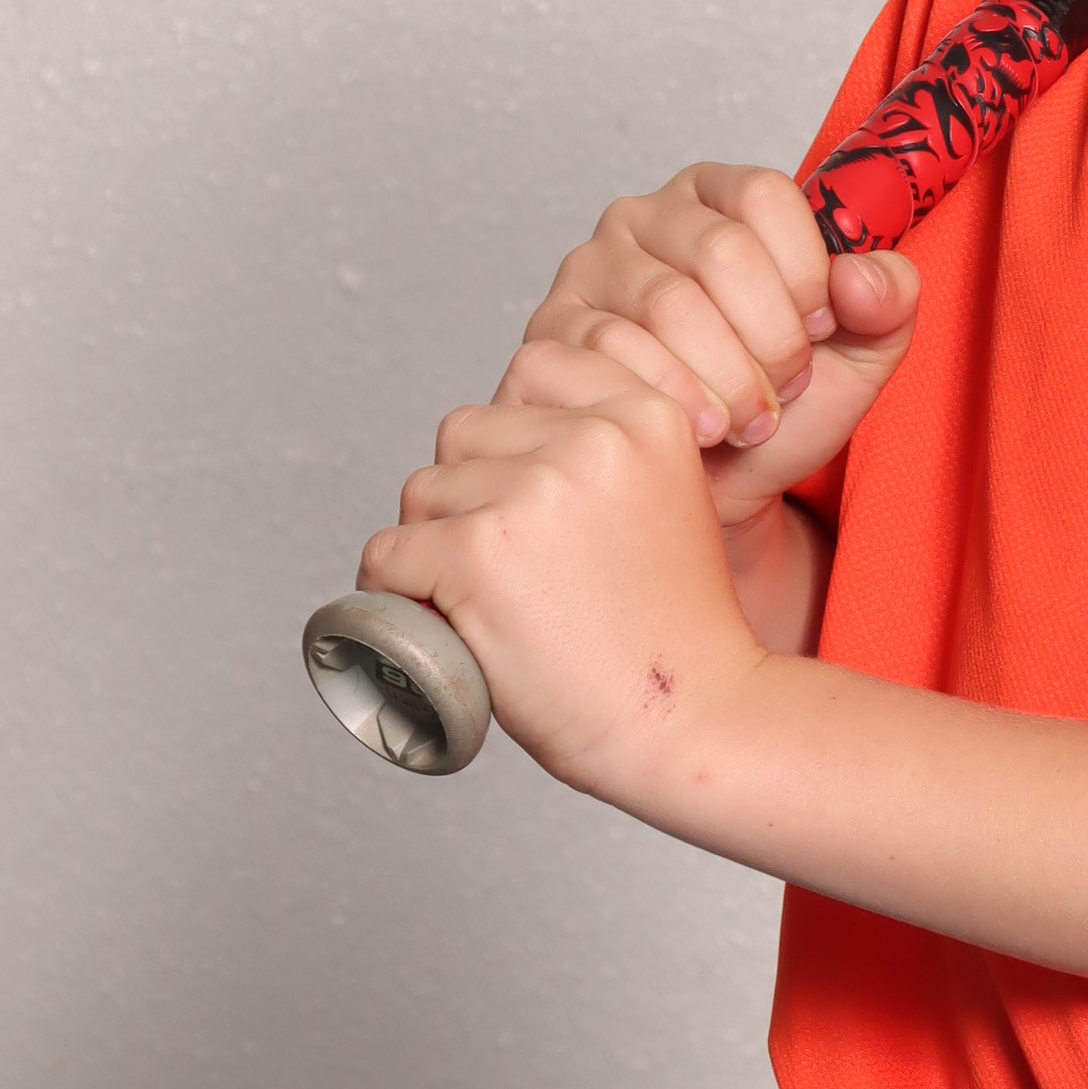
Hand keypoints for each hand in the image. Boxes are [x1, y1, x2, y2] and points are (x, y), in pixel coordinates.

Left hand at [358, 347, 770, 795]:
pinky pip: (390, 555)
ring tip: (491, 602)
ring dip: (434, 544)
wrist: (697, 720)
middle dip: (471, 493)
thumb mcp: (666, 501)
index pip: (534, 368)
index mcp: (648, 415)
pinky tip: (442, 624)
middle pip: (466, 431)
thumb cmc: (673, 632)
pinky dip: (398, 593)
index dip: (517, 437)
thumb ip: (603, 452)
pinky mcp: (477, 554)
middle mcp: (593, 438)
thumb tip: (499, 434)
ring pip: (423, 491)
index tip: (538, 500)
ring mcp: (532, 493)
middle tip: (514, 568)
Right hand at [516, 163, 919, 530]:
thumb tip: (863, 276)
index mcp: (716, 199)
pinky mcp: (550, 337)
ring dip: (727, 381)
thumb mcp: (857, 356)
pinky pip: (612, 356)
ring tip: (748, 422)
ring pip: (667, 306)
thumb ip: (887, 302)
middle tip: (784, 388)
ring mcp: (587, 275)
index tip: (820, 328)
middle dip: (771, 339)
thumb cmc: (779, 412)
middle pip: (720, 251)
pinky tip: (698, 432)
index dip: (805, 273)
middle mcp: (643, 220)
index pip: (762, 195)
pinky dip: (673, 404)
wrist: (718, 493)